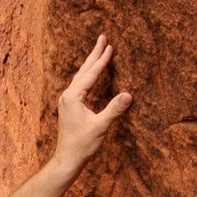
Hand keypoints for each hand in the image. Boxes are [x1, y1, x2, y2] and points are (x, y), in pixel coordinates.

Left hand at [57, 34, 132, 167]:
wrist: (67, 159)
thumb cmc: (82, 144)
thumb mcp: (101, 126)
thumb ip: (114, 109)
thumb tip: (129, 94)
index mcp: (73, 97)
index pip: (90, 74)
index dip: (102, 60)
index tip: (110, 46)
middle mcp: (67, 95)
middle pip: (84, 70)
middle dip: (94, 54)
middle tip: (102, 37)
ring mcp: (67, 100)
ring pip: (81, 76)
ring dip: (91, 63)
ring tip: (99, 50)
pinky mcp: (69, 106)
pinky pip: (80, 84)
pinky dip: (88, 75)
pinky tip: (91, 74)